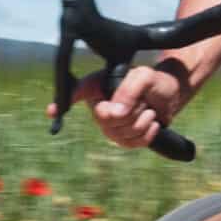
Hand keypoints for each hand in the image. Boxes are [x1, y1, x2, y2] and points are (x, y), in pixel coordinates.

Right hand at [44, 64, 187, 150]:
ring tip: (148, 109)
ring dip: (142, 121)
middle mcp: (98, 107)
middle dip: (130, 112)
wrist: (169, 95)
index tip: (51, 110)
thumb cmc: (152, 81)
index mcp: (97, 87)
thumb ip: (128, 90)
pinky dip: (147, 133)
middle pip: (106, 119)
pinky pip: (131, 143)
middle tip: (141, 101)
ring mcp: (109, 125)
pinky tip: (152, 122)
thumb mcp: (144, 77)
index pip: (75, 94)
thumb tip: (114, 114)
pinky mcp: (122, 139)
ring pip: (120, 133)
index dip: (60, 103)